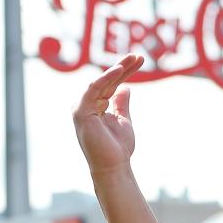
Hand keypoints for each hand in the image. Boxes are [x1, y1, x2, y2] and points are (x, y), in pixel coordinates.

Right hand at [72, 54, 144, 174]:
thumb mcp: (124, 120)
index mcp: (97, 105)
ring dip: (117, 69)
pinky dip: (106, 78)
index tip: (140, 60)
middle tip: (138, 55)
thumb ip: (121, 104)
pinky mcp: (82, 112)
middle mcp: (88, 104)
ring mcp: (83, 107)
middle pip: (107, 80)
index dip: (126, 71)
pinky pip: (93, 89)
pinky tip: (119, 70)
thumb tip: (125, 87)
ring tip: (132, 59)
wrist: (113, 166)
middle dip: (123, 66)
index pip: (112, 83)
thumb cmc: (118, 148)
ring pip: (100, 82)